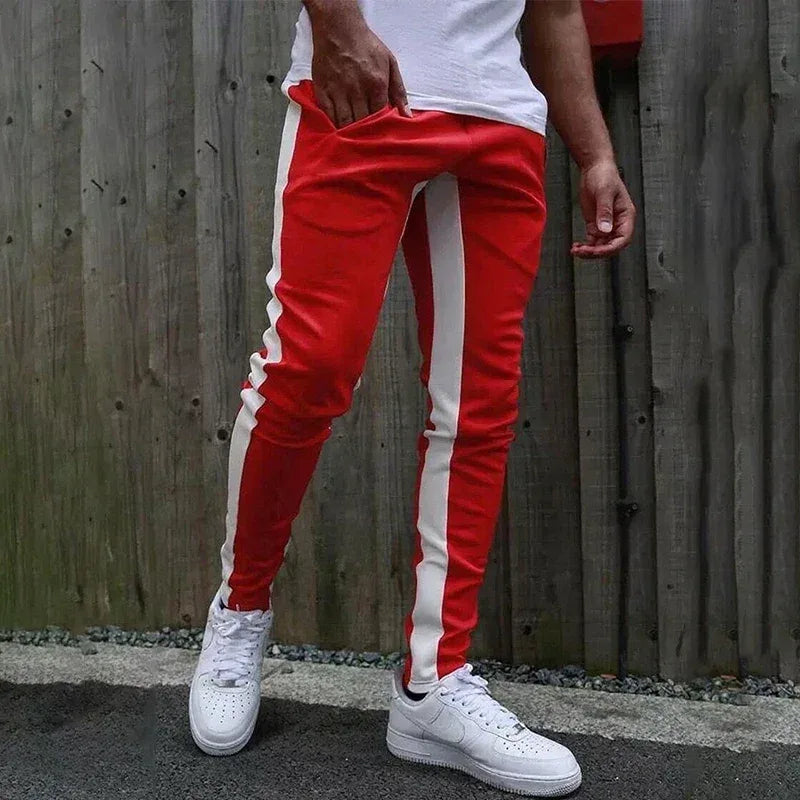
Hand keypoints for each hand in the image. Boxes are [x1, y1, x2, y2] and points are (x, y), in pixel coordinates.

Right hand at [307, 0, 410, 127]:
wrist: (338, 27)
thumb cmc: (366, 45)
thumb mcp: (389, 62)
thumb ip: (399, 90)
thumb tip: (407, 115)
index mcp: (376, 84)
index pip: (380, 116)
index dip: (380, 127)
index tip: (381, 133)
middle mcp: (357, 89)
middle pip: (362, 122)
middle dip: (366, 133)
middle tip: (368, 140)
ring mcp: (338, 90)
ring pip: (345, 122)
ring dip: (350, 132)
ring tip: (354, 137)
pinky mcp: (323, 89)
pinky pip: (329, 114)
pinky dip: (334, 124)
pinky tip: (339, 128)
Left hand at [571, 160, 635, 258]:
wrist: (594, 168)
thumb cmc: (604, 175)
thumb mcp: (604, 193)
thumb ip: (605, 212)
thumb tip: (605, 230)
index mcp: (626, 216)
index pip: (623, 239)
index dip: (611, 248)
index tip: (597, 251)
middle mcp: (617, 223)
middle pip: (611, 246)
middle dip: (597, 252)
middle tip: (582, 252)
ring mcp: (606, 225)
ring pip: (601, 245)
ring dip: (589, 251)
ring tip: (576, 250)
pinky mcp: (596, 224)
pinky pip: (593, 241)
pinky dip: (585, 246)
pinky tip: (576, 247)